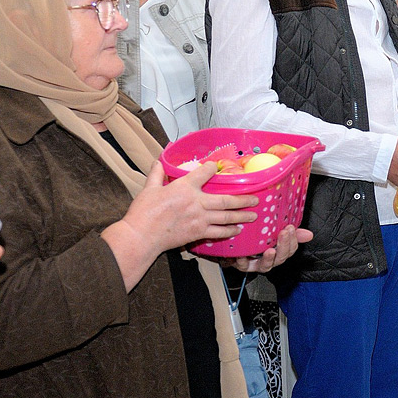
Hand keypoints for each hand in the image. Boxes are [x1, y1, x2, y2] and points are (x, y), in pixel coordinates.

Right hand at [121, 162, 257, 254]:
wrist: (141, 236)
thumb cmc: (143, 212)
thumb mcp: (148, 189)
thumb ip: (156, 174)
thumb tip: (158, 161)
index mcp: (184, 187)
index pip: (204, 173)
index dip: (212, 168)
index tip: (216, 166)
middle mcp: (196, 202)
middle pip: (226, 199)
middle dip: (243, 199)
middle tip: (255, 199)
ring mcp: (199, 218)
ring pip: (226, 216)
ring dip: (242, 216)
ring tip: (253, 215)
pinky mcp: (197, 233)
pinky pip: (218, 232)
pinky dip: (229, 231)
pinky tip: (237, 230)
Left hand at [220, 225, 312, 271]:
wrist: (235, 250)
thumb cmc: (257, 243)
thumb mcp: (275, 235)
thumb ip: (292, 234)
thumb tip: (309, 234)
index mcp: (278, 253)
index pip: (291, 249)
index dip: (293, 240)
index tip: (290, 228)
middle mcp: (269, 261)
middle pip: (281, 258)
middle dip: (283, 246)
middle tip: (284, 233)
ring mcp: (256, 265)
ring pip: (266, 266)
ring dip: (269, 259)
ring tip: (269, 251)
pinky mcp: (242, 266)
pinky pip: (243, 265)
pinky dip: (243, 260)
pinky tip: (243, 254)